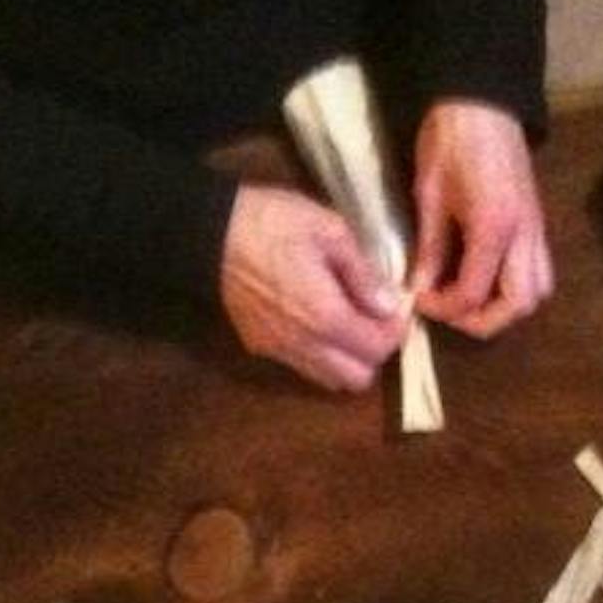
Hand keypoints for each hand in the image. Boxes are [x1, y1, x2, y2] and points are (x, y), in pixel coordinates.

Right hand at [220, 185, 404, 391]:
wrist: (207, 233)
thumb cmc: (271, 223)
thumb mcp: (329, 230)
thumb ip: (363, 273)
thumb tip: (389, 305)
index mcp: (326, 316)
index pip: (378, 349)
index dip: (395, 330)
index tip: (395, 306)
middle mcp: (305, 345)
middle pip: (357, 379)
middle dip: (373, 352)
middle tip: (373, 319)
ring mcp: (278, 351)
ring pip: (328, 380)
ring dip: (346, 359)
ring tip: (346, 322)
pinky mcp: (258, 346)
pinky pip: (301, 366)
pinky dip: (320, 355)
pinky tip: (316, 322)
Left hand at [410, 101, 553, 339]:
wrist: (483, 101)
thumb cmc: (450, 141)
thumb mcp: (429, 195)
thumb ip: (428, 248)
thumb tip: (418, 288)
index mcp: (493, 226)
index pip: (472, 294)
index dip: (442, 308)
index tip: (418, 299)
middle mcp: (524, 234)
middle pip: (519, 304)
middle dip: (483, 320)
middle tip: (450, 310)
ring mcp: (537, 229)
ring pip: (537, 292)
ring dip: (504, 307)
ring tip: (468, 297)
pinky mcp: (538, 224)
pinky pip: (538, 271)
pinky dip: (514, 286)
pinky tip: (483, 276)